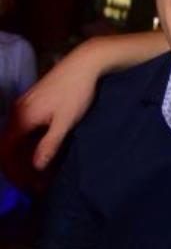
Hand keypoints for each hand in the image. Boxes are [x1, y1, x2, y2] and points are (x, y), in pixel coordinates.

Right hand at [0, 43, 100, 183]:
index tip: (27, 185)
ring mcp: (23, 104)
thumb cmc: (76, 92)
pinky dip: (28, 142)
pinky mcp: (32, 101)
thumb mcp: (65, 122)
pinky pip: (22, 127)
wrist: (84, 63)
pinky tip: (42, 149)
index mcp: (22, 118)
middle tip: (34, 183)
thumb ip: (50, 144)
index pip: (6, 150)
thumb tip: (36, 166)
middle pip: (8, 144)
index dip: (13, 170)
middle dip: (18, 165)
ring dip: (23, 154)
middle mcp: (17, 111)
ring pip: (15, 136)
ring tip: (39, 170)